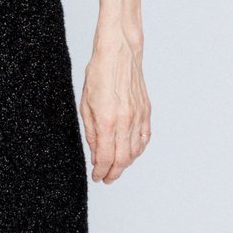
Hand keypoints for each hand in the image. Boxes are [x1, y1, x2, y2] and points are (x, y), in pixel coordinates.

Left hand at [79, 37, 150, 182]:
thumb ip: (91, 133)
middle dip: (114, 173)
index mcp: (107, 120)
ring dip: (126, 164)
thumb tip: (96, 154)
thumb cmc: (99, 74)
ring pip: (135, 151)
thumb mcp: (85, 105)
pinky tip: (131, 153)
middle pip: (123, 159)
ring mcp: (138, 117)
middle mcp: (125, 121)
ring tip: (116, 168)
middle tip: (106, 178)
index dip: (101, 171)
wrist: (119, 54)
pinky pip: (145, 138)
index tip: (97, 177)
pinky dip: (138, 150)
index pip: (106, 157)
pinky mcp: (146, 111)